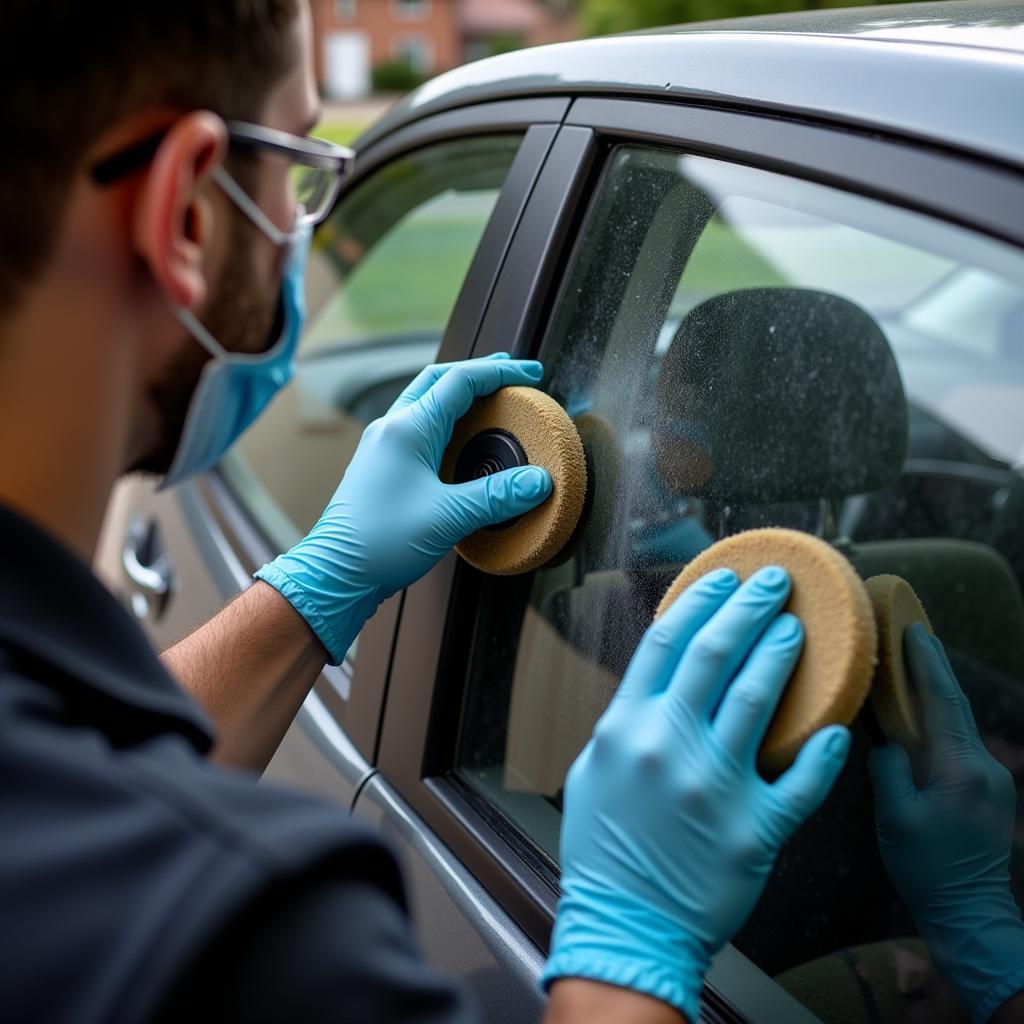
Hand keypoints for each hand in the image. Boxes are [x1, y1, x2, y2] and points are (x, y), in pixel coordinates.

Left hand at [255, 354, 551, 663]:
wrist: (335, 573)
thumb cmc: (380, 542)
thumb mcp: (449, 517)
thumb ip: (497, 496)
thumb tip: (539, 481)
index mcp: (407, 429)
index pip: (460, 381)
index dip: (500, 372)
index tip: (531, 373)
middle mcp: (392, 429)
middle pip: (438, 380)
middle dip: (477, 373)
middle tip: (511, 374)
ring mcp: (383, 447)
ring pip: (426, 403)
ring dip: (459, 395)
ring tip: (490, 401)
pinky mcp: (382, 468)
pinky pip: (418, 429)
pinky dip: (446, 423)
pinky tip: (460, 441)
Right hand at [543, 566, 850, 1020]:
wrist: (626, 926)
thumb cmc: (607, 850)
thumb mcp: (595, 771)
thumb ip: (627, 722)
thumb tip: (661, 681)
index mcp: (627, 727)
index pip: (668, 641)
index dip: (700, 599)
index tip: (722, 576)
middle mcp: (669, 745)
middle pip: (716, 653)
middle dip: (750, 606)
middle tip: (776, 581)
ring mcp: (715, 786)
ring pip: (758, 697)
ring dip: (782, 654)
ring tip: (798, 629)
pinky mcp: (755, 829)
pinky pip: (802, 779)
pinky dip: (824, 751)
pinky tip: (839, 727)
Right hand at [869, 624, 1023, 1023]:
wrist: (970, 915)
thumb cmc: (926, 870)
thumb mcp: (894, 818)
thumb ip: (887, 769)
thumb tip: (884, 739)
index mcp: (960, 770)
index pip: (943, 702)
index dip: (926, 663)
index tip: (912, 628)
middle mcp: (983, 767)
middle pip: (955, 706)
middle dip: (933, 667)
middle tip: (912, 631)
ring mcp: (991, 779)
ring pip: (959, 724)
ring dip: (936, 693)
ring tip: (911, 663)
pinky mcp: (987, 790)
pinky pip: (960, 743)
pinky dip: (940, 720)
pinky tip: (921, 713)